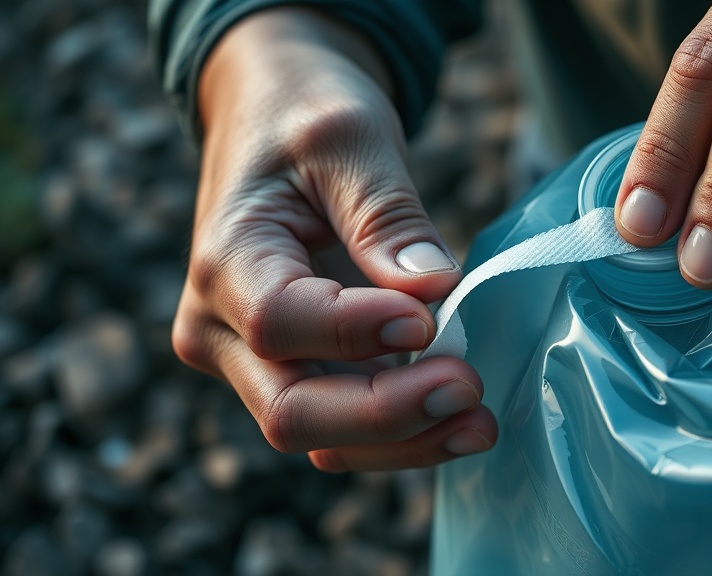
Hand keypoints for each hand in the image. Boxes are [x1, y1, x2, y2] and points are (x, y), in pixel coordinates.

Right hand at [172, 7, 496, 470]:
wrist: (274, 117)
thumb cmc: (301, 117)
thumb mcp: (348, 139)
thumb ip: (385, 217)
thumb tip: (433, 292)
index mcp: (224, 261)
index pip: (281, 322)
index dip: (356, 333)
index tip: (428, 316)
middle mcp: (220, 328)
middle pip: (292, 409)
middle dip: (387, 413)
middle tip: (468, 389)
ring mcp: (252, 359)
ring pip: (319, 434)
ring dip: (402, 440)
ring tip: (479, 423)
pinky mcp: (295, 370)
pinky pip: (341, 424)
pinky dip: (399, 431)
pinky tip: (455, 418)